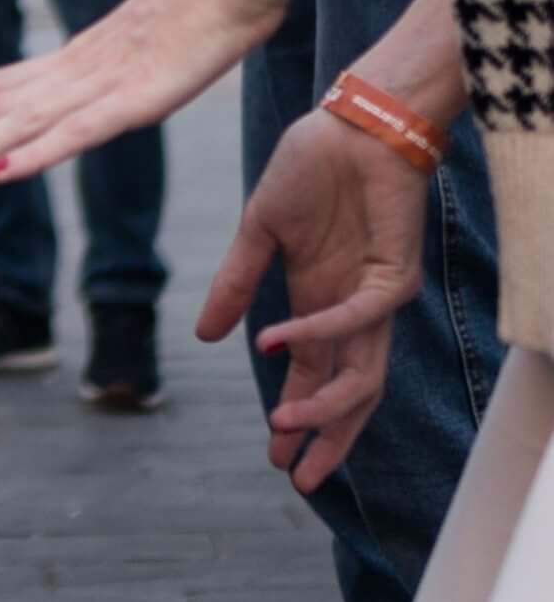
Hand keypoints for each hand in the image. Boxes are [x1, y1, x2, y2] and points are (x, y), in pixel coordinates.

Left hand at [0, 0, 282, 189]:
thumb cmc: (207, 7)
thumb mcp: (152, 49)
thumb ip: (124, 68)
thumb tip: (115, 82)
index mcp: (78, 60)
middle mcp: (77, 70)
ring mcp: (103, 83)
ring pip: (21, 122)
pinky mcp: (137, 99)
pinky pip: (75, 132)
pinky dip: (33, 154)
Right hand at [197, 109, 427, 494]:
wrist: (352, 125)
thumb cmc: (310, 168)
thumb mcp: (259, 230)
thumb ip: (236, 282)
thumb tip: (207, 338)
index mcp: (319, 300)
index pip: (312, 375)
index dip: (297, 416)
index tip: (275, 458)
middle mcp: (352, 309)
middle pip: (347, 393)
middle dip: (324, 438)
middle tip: (294, 476)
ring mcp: (376, 296)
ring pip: (364, 375)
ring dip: (324, 406)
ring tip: (283, 424)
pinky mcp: (394, 275)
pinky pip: (356, 319)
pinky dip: (317, 335)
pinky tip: (274, 342)